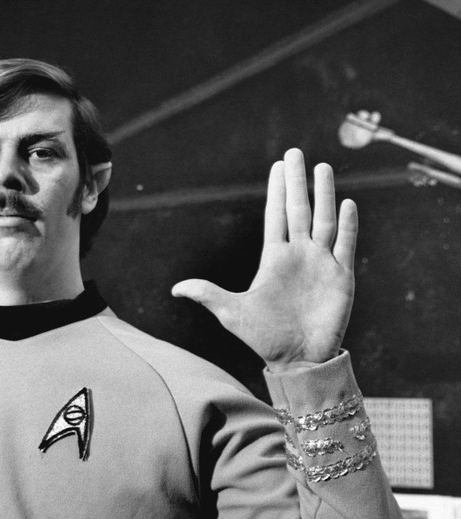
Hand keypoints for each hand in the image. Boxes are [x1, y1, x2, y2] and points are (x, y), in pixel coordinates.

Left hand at [171, 148, 356, 371]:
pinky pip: (345, 245)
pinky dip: (348, 225)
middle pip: (299, 210)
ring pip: (324, 220)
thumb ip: (207, 295)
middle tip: (295, 153)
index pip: (275, 216)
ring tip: (323, 168)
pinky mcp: (341, 277)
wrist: (297, 359)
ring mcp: (321, 263)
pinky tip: (347, 204)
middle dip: (297, 182)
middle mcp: (299, 255)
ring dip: (325, 195)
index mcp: (274, 259)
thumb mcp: (231, 313)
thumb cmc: (263, 337)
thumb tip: (175, 288)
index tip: (278, 167)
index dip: (277, 191)